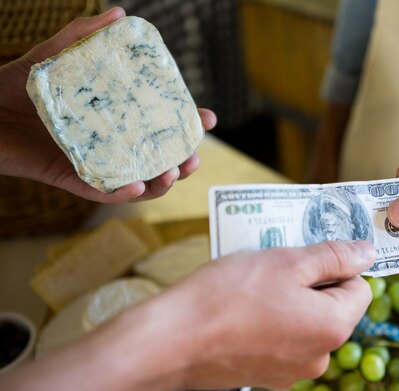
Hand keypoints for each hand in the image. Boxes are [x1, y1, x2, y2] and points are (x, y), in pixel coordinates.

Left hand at [0, 7, 216, 202]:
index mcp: (114, 120)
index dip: (186, 125)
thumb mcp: (53, 58)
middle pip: (156, 160)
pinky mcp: (70, 179)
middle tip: (195, 154)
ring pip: (138, 182)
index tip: (208, 118)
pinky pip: (103, 192)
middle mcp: (109, 145)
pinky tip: (139, 185)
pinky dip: (124, 193)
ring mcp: (93, 164)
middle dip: (183, 161)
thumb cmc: (15, 85)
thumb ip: (81, 37)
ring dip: (162, 182)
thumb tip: (118, 15)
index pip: (158, 126)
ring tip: (174, 171)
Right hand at [0, 241, 374, 390]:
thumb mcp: (287, 261)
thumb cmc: (229, 295)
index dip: (337, 266)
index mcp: (333, 327)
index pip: (360, 288)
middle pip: (333, 307)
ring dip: (290, 300)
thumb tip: (368, 253)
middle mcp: (321, 357)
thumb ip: (334, 256)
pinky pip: (284, 339)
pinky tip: (244, 309)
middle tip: (276, 265)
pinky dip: (273, 321)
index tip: (307, 254)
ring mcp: (293, 370)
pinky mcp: (267, 374)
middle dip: (311, 282)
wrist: (174, 340)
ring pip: (306, 321)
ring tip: (255, 287)